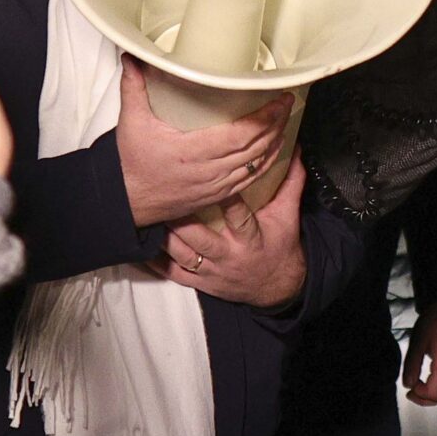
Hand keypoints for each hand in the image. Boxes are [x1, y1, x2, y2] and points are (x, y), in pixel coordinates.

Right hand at [117, 60, 295, 227]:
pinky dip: (266, 164)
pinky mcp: (216, 195)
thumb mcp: (131, 122)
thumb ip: (133, 87)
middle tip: (286, 103)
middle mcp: (208, 171)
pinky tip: (274, 151)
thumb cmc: (132, 163)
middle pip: (255, 148)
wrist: (127, 201)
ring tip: (284, 122)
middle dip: (276, 124)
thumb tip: (132, 56)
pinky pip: (249, 180)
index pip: (240, 135)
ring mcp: (215, 186)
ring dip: (274, 143)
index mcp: (192, 151)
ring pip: (256, 165)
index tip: (279, 100)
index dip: (265, 118)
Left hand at [146, 156, 309, 308]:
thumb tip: (295, 147)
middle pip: (201, 239)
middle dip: (181, 221)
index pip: (239, 216)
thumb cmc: (281, 245)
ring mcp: (212, 272)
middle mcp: (229, 256)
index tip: (212, 179)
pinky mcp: (201, 283)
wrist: (277, 288)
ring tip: (149, 217)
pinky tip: (141, 248)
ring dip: (165, 238)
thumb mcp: (288, 214)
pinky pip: (174, 275)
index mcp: (250, 238)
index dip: (227, 200)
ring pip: (183, 256)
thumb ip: (291, 180)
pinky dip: (155, 263)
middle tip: (164, 198)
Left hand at [403, 302, 436, 404]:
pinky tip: (434, 380)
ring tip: (422, 387)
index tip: (410, 389)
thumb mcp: (419, 339)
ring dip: (435, 393)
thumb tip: (408, 385)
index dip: (420, 395)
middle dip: (427, 398)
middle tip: (413, 393)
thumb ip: (412, 364)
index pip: (434, 393)